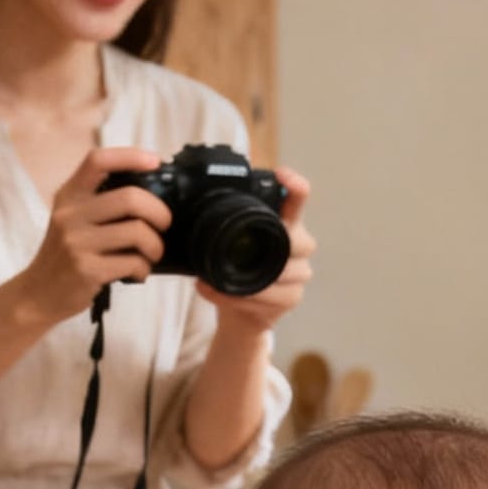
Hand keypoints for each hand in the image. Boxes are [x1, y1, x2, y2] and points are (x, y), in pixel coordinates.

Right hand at [17, 147, 171, 324]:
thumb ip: (100, 203)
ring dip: (155, 246)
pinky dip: (143, 268)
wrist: (37, 293)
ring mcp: (77, 242)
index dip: (130, 156)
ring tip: (152, 254)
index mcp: (69, 196)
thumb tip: (150, 195)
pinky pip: (133, 262)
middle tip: (163, 225)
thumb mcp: (72, 220)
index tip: (155, 162)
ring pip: (137, 232)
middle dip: (159, 212)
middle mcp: (69, 214)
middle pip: (130, 198)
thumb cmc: (65, 255)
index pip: (97, 161)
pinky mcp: (87, 269)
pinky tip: (137, 272)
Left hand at [207, 167, 314, 335]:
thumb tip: (187, 209)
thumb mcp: (228, 243)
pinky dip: (241, 296)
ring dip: (245, 277)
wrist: (240, 313)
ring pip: (281, 271)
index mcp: (284, 223)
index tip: (282, 175)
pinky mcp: (293, 298)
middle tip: (239, 249)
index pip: (297, 200)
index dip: (295, 186)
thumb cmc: (236, 271)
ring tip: (213, 279)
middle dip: (268, 246)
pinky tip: (223, 292)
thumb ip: (222, 226)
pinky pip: (270, 295)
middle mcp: (299, 246)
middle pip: (297, 240)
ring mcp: (300, 273)